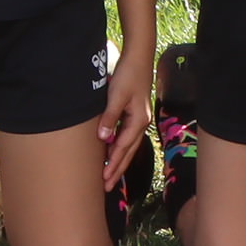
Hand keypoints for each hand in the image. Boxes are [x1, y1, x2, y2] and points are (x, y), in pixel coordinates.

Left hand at [94, 53, 157, 190]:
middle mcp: (141, 123)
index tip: (104, 179)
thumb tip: (103, 139)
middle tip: (107, 187)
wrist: (139, 58)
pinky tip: (112, 152)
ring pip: (129, 146)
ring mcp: (139, 119)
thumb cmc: (127, 75)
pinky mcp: (135, 114)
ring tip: (110, 175)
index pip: (123, 148)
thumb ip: (109, 118)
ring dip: (119, 161)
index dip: (113, 165)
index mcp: (138, 121)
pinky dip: (120, 148)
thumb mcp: (116, 96)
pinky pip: (127, 137)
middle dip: (118, 170)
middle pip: (128, 152)